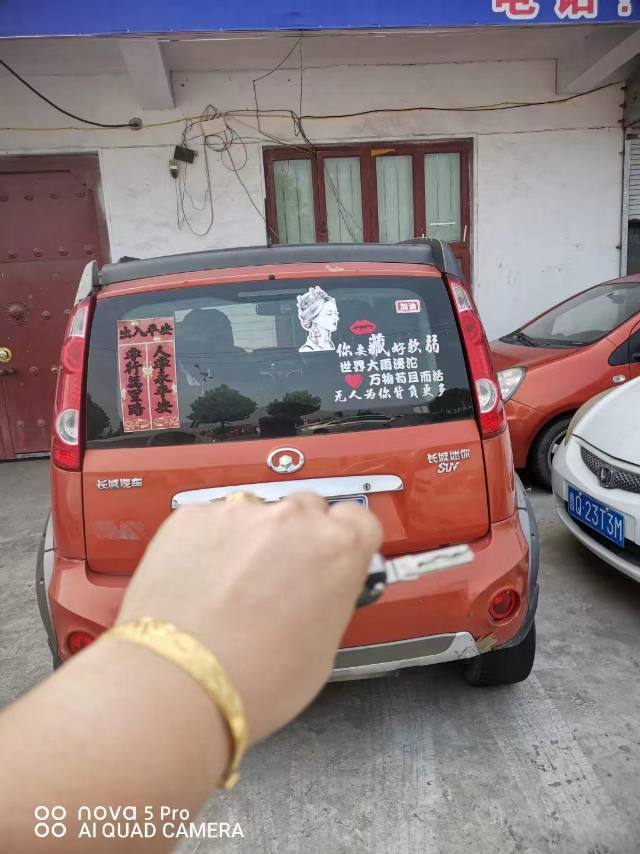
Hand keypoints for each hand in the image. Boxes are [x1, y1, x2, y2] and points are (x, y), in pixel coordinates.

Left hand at [117, 494, 381, 744]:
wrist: (179, 682)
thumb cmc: (253, 679)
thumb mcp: (324, 648)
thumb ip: (330, 597)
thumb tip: (321, 589)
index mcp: (337, 549)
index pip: (359, 519)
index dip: (345, 538)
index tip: (333, 553)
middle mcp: (292, 520)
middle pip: (306, 510)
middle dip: (296, 539)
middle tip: (277, 580)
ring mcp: (240, 513)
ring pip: (255, 515)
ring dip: (249, 542)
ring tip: (229, 590)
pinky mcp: (193, 516)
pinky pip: (210, 522)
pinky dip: (208, 544)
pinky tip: (201, 584)